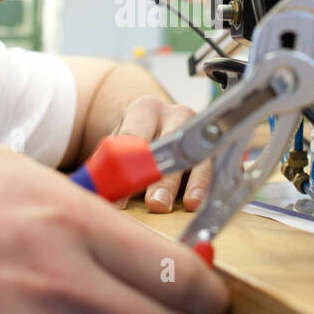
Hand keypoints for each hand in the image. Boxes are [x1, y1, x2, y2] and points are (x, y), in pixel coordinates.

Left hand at [109, 95, 211, 212]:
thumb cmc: (134, 143)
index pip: (134, 137)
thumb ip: (105, 166)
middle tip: (156, 203)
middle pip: (171, 146)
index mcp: (145, 109)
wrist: (158, 128)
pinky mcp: (215, 147)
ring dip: (195, 183)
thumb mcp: (117, 147)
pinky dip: (213, 184)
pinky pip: (219, 165)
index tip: (120, 200)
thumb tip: (95, 192)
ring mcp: (199, 130)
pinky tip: (209, 199)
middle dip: (164, 178)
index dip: (126, 170)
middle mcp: (175, 115)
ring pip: (199, 156)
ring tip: (190, 204)